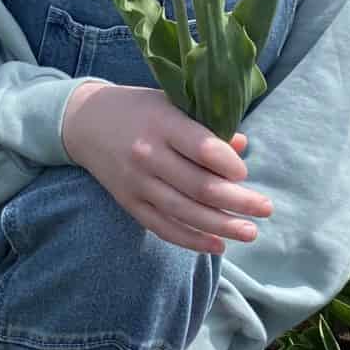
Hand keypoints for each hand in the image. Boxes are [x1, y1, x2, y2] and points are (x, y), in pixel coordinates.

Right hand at [61, 83, 269, 253]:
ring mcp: (137, 183)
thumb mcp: (170, 104)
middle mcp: (148, 155)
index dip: (229, 164)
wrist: (84, 123)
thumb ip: (205, 125)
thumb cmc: (138, 110)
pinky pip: (164, 227)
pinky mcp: (129, 203)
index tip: (245, 173)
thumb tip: (242, 145)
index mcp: (162, 123)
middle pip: (200, 186)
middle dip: (238, 201)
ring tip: (250, 232)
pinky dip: (192, 239)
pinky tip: (218, 245)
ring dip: (222, 226)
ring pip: (185, 212)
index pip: (202, 148)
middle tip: (266, 208)